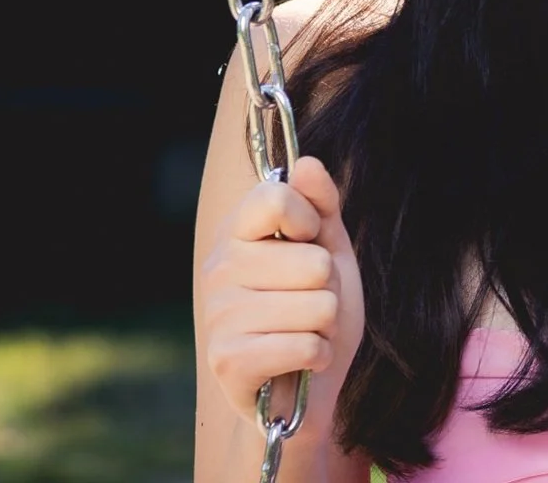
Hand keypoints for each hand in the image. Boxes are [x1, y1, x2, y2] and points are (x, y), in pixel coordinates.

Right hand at [198, 156, 365, 433]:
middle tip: (307, 304)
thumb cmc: (317, 310)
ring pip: (317, 306)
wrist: (309, 382)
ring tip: (303, 332)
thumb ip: (321, 205)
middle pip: (313, 262)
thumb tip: (305, 164)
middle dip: (327, 288)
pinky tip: (300, 361)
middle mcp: (217, 270)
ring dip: (325, 326)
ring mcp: (218, 316)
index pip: (275, 198)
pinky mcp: (227, 362)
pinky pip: (306, 344)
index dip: (309, 221)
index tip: (308, 243)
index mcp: (237, 233)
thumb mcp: (330, 248)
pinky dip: (318, 356)